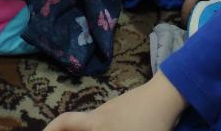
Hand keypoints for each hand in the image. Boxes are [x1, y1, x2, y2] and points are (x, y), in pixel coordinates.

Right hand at [44, 72, 186, 130]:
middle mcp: (101, 113)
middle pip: (74, 122)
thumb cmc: (150, 123)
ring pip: (91, 122)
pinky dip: (99, 129)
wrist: (170, 94)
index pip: (66, 122)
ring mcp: (113, 107)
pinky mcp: (125, 106)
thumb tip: (95, 127)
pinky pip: (105, 121)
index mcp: (97, 123)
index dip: (51, 129)